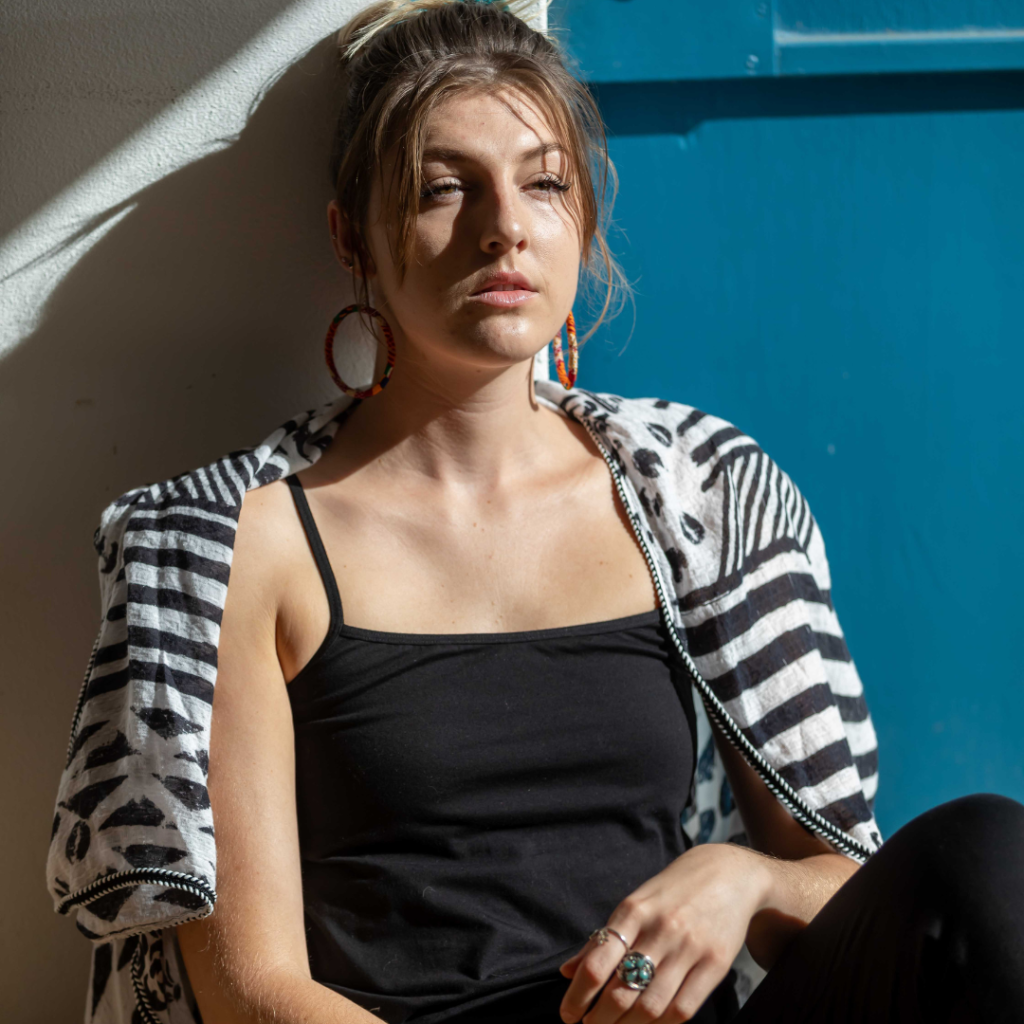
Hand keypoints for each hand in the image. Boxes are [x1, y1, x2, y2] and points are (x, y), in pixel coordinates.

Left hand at [557, 843, 770, 1023]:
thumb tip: (568, 971)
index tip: (567, 1014)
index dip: (578, 995)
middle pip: (622, 990)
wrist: (727, 873)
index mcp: (633, 911)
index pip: (597, 962)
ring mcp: (689, 948)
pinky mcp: (715, 964)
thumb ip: (603, 938)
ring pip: (651, 1006)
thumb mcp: (635, 903)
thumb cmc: (673, 891)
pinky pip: (683, 1009)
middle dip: (599, 1018)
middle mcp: (660, 929)